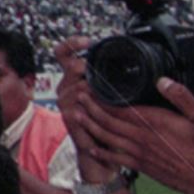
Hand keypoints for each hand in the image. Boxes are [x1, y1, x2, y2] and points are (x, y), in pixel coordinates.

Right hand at [52, 37, 119, 181]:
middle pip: (71, 66)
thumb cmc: (108, 120)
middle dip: (88, 69)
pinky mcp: (69, 116)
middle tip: (103, 76)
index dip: (72, 43)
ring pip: (79, 85)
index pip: (64, 53)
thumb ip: (109, 76)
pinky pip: (81, 105)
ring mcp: (66, 102)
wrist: (101, 151)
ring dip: (97, 91)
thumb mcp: (108, 93)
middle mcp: (66, 87)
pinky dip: (95, 106)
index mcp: (73, 78)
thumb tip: (129, 55)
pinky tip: (104, 109)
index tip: (88, 42)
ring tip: (109, 98)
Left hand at [56, 38, 193, 193]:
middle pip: (108, 121)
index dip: (101, 98)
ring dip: (91, 126)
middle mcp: (143, 139)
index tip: (90, 87)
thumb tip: (162, 81)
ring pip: (108, 138)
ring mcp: (141, 154)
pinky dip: (101, 151)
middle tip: (77, 96)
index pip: (119, 108)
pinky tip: (91, 147)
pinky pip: (116, 158)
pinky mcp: (142, 167)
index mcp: (155, 123)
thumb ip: (182, 97)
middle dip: (91, 108)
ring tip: (76, 115)